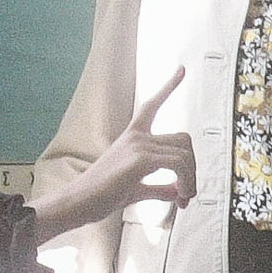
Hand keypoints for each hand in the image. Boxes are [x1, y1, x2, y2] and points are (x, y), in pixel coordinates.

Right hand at [32, 70, 195, 240]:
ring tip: (183, 198)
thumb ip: (158, 188)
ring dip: (191, 179)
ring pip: (185, 153)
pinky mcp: (140, 159)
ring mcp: (138, 145)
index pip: (152, 106)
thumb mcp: (136, 189)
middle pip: (184, 139)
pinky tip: (179, 196)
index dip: (168, 87)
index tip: (181, 69)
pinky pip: (179, 164)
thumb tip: (176, 192)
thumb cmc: (101, 197)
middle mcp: (136, 136)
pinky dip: (187, 182)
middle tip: (187, 192)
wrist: (78, 203)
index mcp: (132, 138)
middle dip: (193, 167)